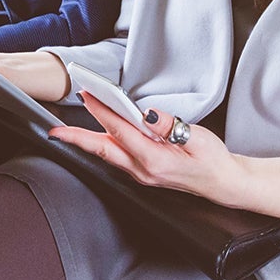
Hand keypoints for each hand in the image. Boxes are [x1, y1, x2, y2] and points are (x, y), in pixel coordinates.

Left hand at [49, 94, 240, 200]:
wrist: (223, 183)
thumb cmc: (214, 161)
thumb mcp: (198, 138)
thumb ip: (169, 126)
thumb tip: (147, 113)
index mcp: (156, 161)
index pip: (121, 132)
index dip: (102, 112)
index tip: (87, 95)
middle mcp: (143, 170)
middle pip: (103, 150)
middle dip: (77, 137)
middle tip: (56, 129)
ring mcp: (141, 174)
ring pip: (107, 154)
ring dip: (87, 140)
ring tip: (69, 128)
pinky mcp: (143, 173)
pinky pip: (116, 157)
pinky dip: (103, 144)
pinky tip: (98, 133)